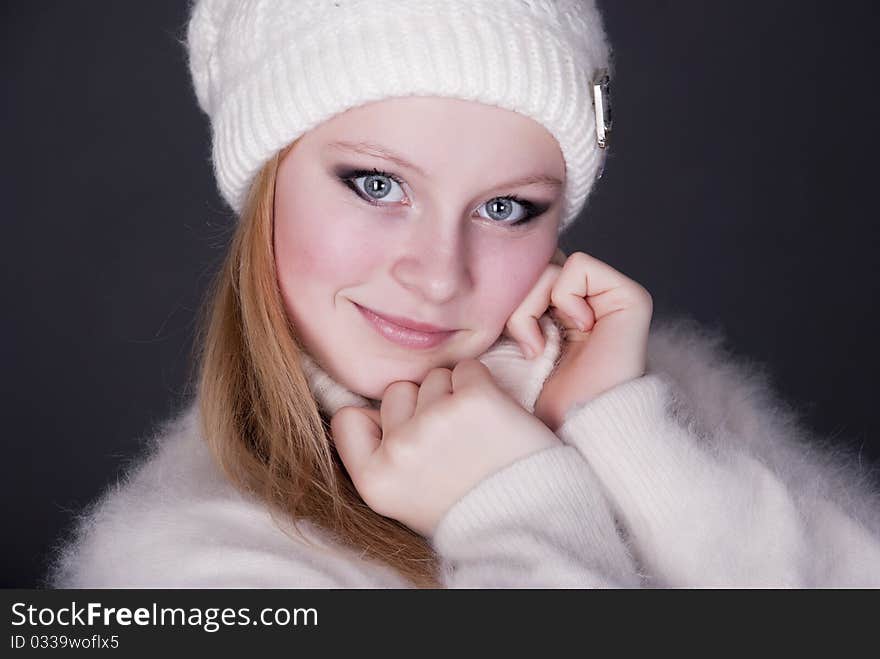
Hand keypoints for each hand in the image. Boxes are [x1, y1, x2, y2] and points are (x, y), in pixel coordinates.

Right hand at [331, 359, 560, 536]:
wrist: (530, 520)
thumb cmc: (471, 508)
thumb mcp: (406, 498)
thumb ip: (383, 456)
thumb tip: (376, 409)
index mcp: (375, 480)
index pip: (349, 418)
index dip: (377, 420)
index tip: (404, 435)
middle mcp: (398, 450)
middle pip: (398, 391)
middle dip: (422, 406)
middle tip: (453, 442)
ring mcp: (434, 422)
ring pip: (434, 377)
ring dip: (455, 395)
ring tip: (477, 435)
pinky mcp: (474, 400)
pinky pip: (469, 369)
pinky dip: (483, 385)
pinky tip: (493, 419)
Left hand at [504, 249, 653, 432]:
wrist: (573, 433)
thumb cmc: (535, 406)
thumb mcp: (500, 353)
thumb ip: (496, 314)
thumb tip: (464, 286)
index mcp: (555, 314)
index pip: (521, 274)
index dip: (505, 299)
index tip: (501, 342)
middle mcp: (584, 302)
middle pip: (532, 265)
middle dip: (516, 302)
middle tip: (523, 345)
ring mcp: (607, 299)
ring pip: (549, 265)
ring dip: (532, 307)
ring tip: (539, 349)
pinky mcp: (629, 297)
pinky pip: (578, 266)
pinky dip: (566, 297)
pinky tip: (577, 331)